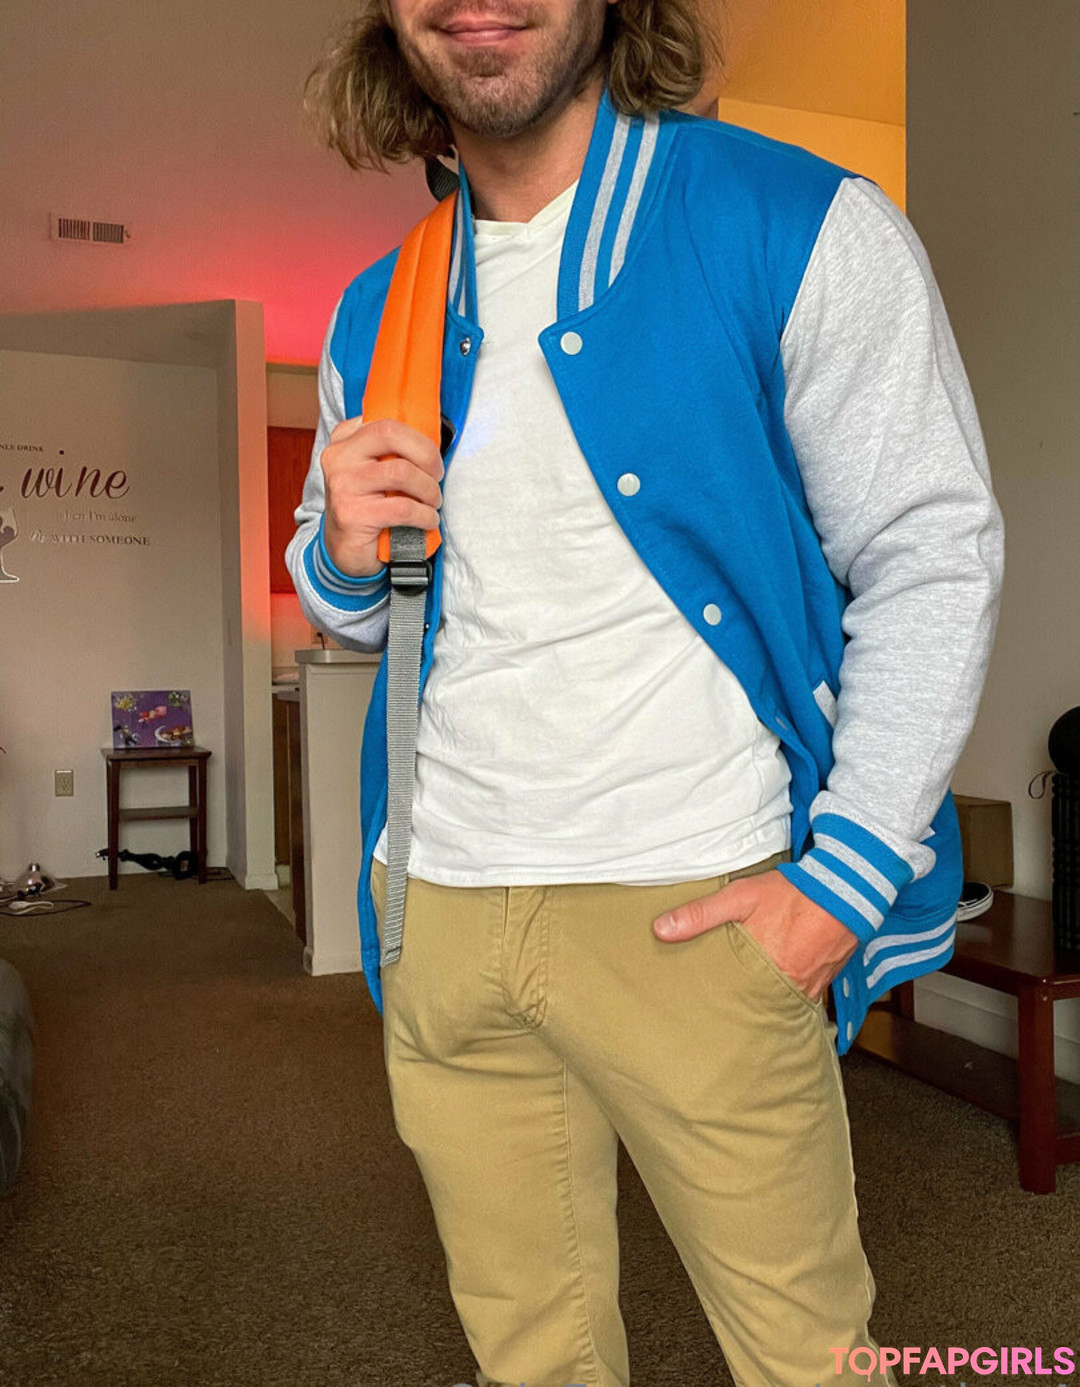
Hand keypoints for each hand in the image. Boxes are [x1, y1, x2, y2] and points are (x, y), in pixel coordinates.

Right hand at [320, 416, 444, 577]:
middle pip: (391, 434)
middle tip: (437, 475)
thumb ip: (390, 450)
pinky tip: (428, 520)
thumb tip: (432, 437)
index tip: (430, 457)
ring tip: (433, 501)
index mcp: (345, 440)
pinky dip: (424, 515)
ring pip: (401, 472)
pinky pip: (403, 508)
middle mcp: (340, 458)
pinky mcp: (353, 515)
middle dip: (426, 455)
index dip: (419, 438)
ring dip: (429, 489)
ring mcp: (344, 485)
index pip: (387, 421)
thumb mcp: (371, 469)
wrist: (343, 549)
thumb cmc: (366, 505)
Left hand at [653, 871, 858, 1001]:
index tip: (700, 1007)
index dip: (716, 1002)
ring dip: (765, 998)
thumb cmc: (792, 892)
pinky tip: (778, 985)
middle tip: (721, 1009)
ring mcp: (810, 986)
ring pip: (779, 1000)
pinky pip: (803, 995)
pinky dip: (789, 992)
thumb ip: (701, 914)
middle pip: (756, 1003)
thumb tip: (661, 930)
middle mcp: (787, 984)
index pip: (731, 997)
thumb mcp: (740, 896)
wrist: (848, 889)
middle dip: (741, 1005)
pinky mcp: (825, 980)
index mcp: (762, 969)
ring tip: (746, 999)